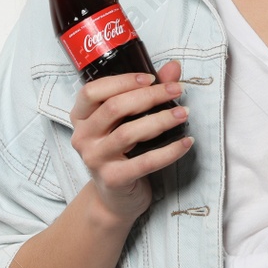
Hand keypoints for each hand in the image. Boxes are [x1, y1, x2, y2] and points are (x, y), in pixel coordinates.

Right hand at [68, 59, 192, 224]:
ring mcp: (95, 159)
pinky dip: (169, 151)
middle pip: (114, 108)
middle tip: (177, 91)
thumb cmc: (122, 153)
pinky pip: (145, 162)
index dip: (122, 81)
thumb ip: (147, 92)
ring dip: (161, 120)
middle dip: (150, 96)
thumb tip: (173, 67)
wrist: (115, 199)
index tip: (151, 78)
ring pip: (128, 133)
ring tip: (183, 114)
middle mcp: (83, 137)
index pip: (92, 91)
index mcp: (81, 118)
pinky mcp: (113, 179)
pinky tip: (186, 142)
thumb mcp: (128, 121)